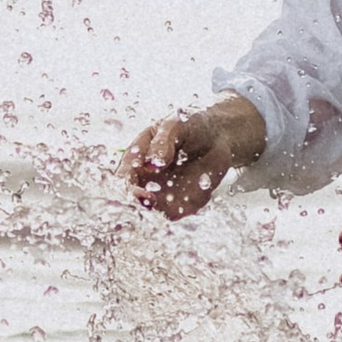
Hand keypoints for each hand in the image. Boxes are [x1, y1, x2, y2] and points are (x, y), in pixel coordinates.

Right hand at [126, 94, 263, 220]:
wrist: (218, 136)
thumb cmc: (190, 125)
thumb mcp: (176, 126)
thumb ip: (163, 143)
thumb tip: (153, 163)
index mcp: (135, 159)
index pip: (123, 179)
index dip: (126, 188)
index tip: (139, 192)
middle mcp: (143, 180)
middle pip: (131, 201)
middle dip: (136, 206)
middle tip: (150, 202)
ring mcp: (160, 194)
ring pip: (148, 213)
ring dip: (153, 215)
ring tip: (163, 209)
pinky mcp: (178, 204)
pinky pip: (170, 216)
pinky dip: (174, 215)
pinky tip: (185, 204)